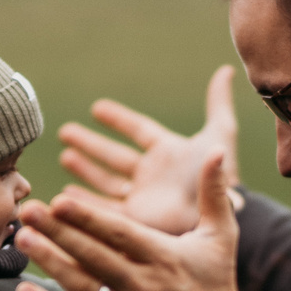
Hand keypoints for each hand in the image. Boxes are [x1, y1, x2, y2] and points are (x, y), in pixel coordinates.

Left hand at [14, 158, 261, 290]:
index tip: (60, 200)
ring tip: (22, 238)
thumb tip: (216, 151)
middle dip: (58, 232)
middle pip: (93, 255)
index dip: (89, 218)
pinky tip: (24, 289)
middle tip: (28, 209)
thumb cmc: (216, 284)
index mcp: (164, 257)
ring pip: (80, 285)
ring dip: (49, 261)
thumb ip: (214, 194)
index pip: (120, 234)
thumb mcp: (221, 237)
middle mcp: (144, 286)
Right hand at [56, 66, 239, 234]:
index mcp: (168, 153)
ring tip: (65, 157)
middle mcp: (152, 175)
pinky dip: (82, 203)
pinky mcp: (132, 221)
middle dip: (90, 144)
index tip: (97, 108)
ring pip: (105, 182)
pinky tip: (65, 195)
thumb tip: (225, 70)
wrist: (215, 214)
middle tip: (65, 132)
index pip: (139, 131)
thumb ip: (218, 103)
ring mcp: (141, 198)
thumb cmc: (218, 175)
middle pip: (114, 156)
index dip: (119, 119)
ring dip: (84, 171)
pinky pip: (101, 210)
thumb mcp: (219, 134)